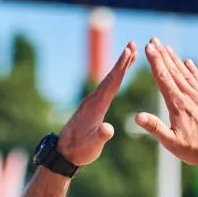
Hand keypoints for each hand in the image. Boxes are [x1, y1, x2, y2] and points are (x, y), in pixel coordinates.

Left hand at [57, 42, 136, 165]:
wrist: (64, 153)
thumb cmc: (80, 150)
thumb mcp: (93, 146)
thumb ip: (101, 136)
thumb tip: (108, 128)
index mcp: (97, 106)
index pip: (112, 82)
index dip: (121, 66)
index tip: (129, 50)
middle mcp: (93, 100)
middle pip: (111, 76)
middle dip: (122, 60)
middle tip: (133, 43)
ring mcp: (91, 102)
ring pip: (108, 80)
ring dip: (119, 67)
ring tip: (129, 54)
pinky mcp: (90, 106)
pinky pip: (105, 87)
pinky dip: (114, 78)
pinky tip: (117, 77)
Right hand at [134, 39, 197, 165]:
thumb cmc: (194, 151)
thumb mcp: (171, 143)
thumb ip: (154, 127)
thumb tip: (137, 116)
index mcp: (178, 105)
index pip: (163, 78)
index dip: (155, 61)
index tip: (148, 47)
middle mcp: (190, 97)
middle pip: (173, 71)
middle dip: (162, 55)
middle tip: (154, 40)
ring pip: (186, 74)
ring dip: (176, 60)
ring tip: (167, 47)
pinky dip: (193, 71)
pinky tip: (188, 62)